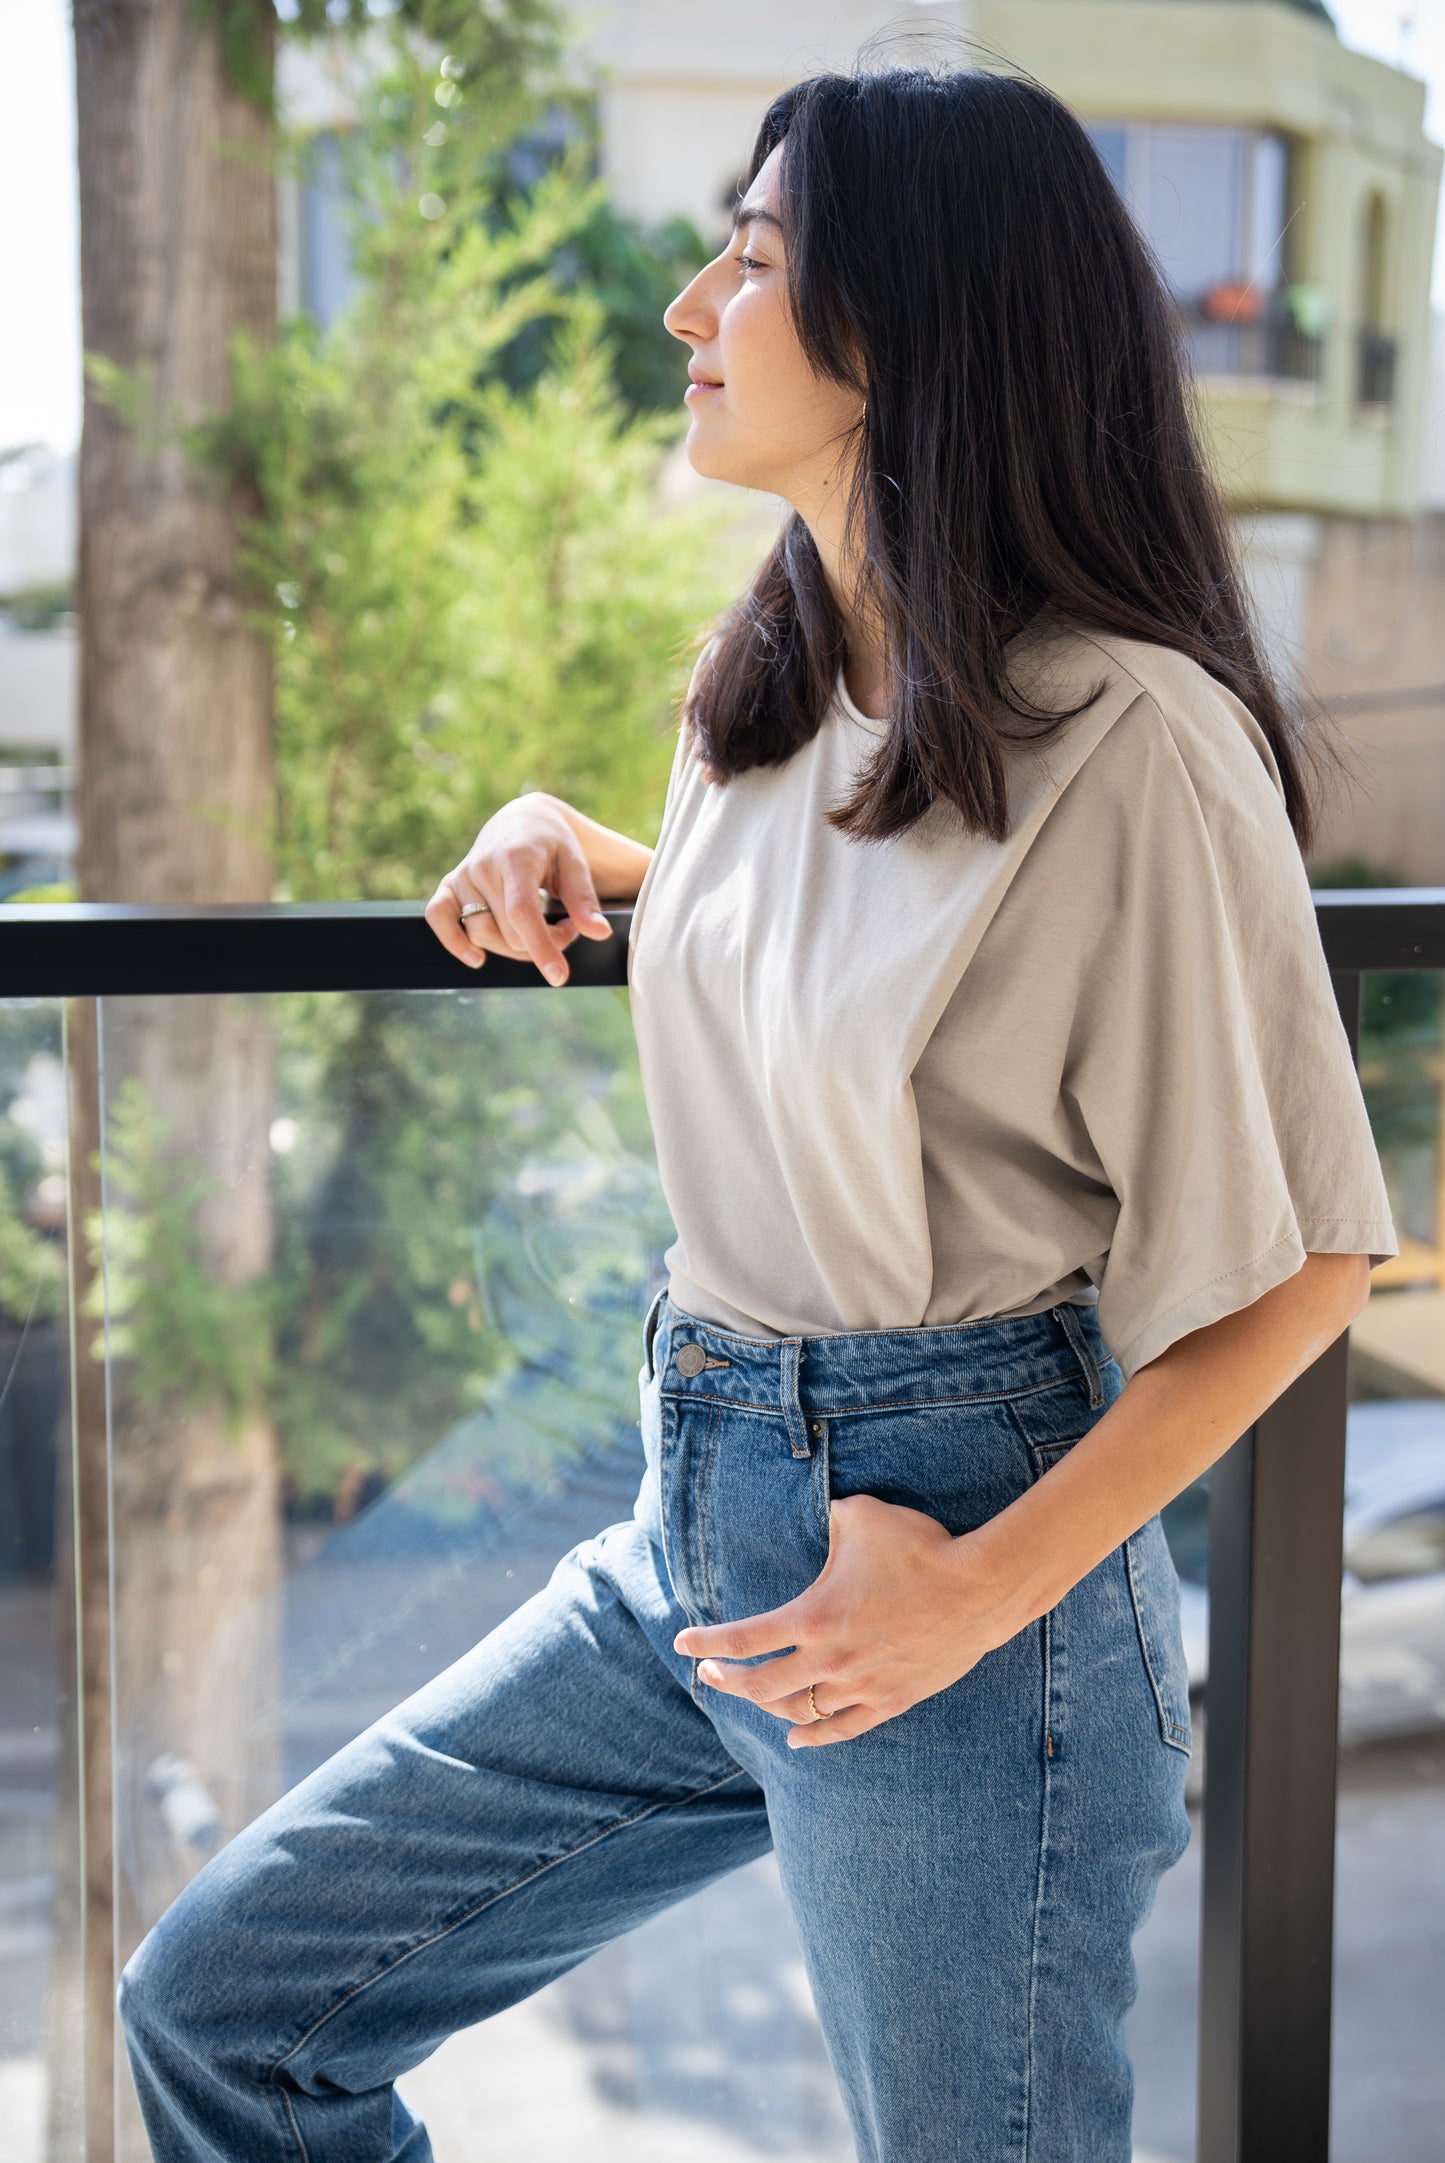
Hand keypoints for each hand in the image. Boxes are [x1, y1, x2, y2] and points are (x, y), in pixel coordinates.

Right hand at [424, 793, 614, 985]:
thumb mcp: (574, 862)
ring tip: (541, 927)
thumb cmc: (551, 844)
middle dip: (541, 943)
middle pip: (507, 932)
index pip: (522, 912)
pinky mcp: (449, 886)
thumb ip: (584, 898)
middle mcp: (484, 866)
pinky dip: (455, 942)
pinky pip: (439, 919)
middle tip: (566, 928)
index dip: (541, 946)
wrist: (520, 821)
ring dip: (514, 946)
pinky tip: (477, 958)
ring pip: (481, 935)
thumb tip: (599, 933)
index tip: (559, 976)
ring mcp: (463, 876)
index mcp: (517, 857)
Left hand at [673, 1493, 1014, 1747]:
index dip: (706, 1642)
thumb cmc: (920, 1545)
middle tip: (709, 1672)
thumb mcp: (861, 1515)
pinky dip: (814, 1737)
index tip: (683, 1642)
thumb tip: (825, 1518)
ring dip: (765, 1708)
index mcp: (812, 1617)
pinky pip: (843, 1728)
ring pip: (798, 1711)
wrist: (980, 1588)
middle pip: (760, 1686)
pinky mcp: (892, 1699)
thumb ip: (830, 1519)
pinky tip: (795, 1739)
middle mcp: (829, 1660)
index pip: (743, 1639)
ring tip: (750, 1696)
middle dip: (727, 1680)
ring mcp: (861, 1685)